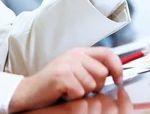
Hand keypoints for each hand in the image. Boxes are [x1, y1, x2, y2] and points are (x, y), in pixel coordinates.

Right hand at [8, 47, 122, 112]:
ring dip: (83, 92)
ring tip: (70, 90)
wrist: (30, 91)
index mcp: (79, 51)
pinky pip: (80, 92)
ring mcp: (68, 64)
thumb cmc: (54, 84)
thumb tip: (115, 74)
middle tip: (81, 88)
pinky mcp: (62, 76)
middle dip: (96, 86)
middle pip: (102, 73)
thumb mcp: (74, 70)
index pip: (108, 53)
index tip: (119, 80)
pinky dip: (73, 97)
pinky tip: (63, 93)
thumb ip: (91, 68)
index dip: (118, 67)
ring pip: (92, 84)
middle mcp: (74, 54)